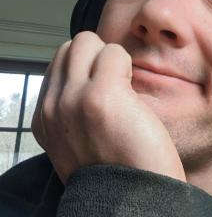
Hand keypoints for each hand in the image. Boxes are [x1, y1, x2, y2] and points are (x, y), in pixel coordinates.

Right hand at [31, 31, 185, 183]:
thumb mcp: (80, 138)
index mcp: (46, 118)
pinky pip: (114, 52)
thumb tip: (90, 70)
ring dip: (111, 58)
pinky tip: (132, 92)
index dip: (87, 65)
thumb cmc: (120, 165)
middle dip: (97, 55)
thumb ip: (74, 106)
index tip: (105, 84)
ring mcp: (73, 99)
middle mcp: (53, 107)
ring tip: (123, 86)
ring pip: (88, 41)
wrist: (137, 198)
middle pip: (72, 45)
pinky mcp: (102, 95)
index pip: (59, 61)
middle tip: (115, 81)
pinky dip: (127, 64)